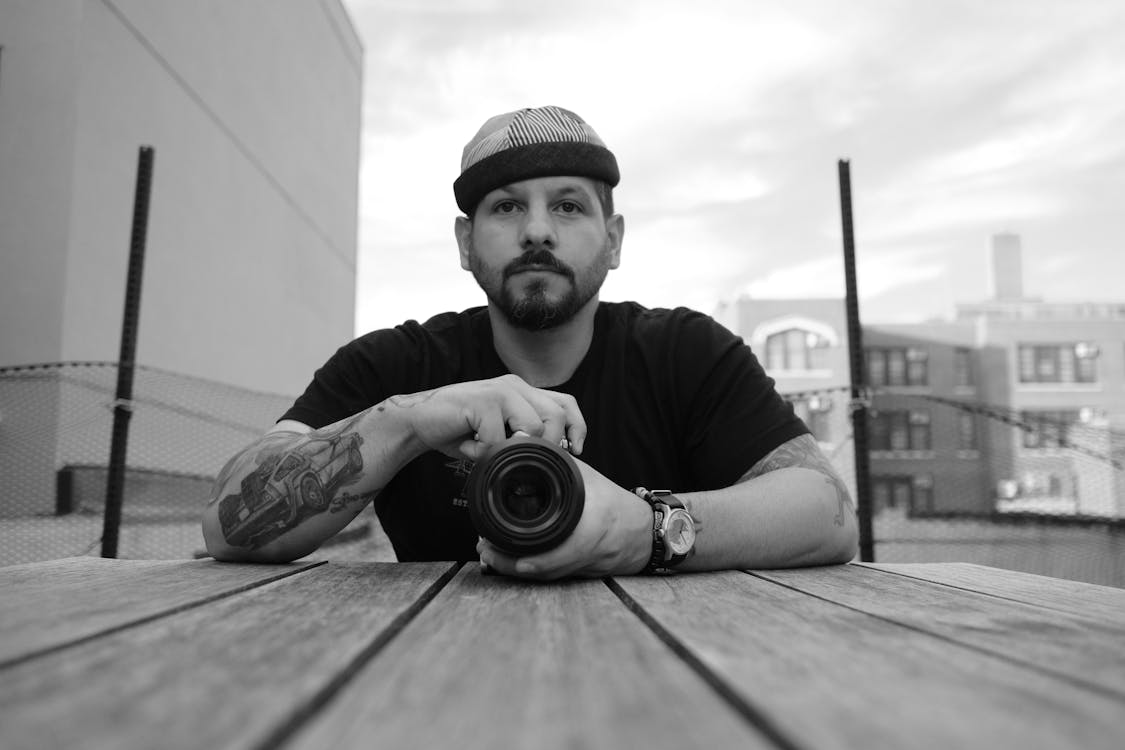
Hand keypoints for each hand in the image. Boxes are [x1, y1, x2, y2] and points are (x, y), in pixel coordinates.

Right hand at [394, 374, 585, 460]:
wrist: (419, 421)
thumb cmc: (460, 429)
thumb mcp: (498, 432)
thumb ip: (523, 437)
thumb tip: (554, 455)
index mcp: (523, 391)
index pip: (566, 402)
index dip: (577, 427)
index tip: (575, 450)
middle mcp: (515, 386)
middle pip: (556, 416)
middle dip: (547, 446)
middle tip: (522, 460)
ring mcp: (499, 391)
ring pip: (532, 429)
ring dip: (509, 450)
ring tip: (485, 450)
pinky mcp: (482, 401)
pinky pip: (497, 440)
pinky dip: (482, 453)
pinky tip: (467, 446)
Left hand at [477, 458, 651, 579]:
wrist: (640, 531)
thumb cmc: (613, 503)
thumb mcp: (585, 478)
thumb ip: (557, 462)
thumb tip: (524, 442)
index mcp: (587, 532)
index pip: (553, 554)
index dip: (521, 558)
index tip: (494, 547)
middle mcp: (580, 556)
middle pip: (536, 569)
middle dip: (506, 564)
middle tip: (483, 548)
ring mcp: (577, 568)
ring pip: (539, 576)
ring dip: (512, 568)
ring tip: (489, 554)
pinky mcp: (574, 573)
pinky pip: (546, 576)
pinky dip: (526, 569)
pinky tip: (508, 561)